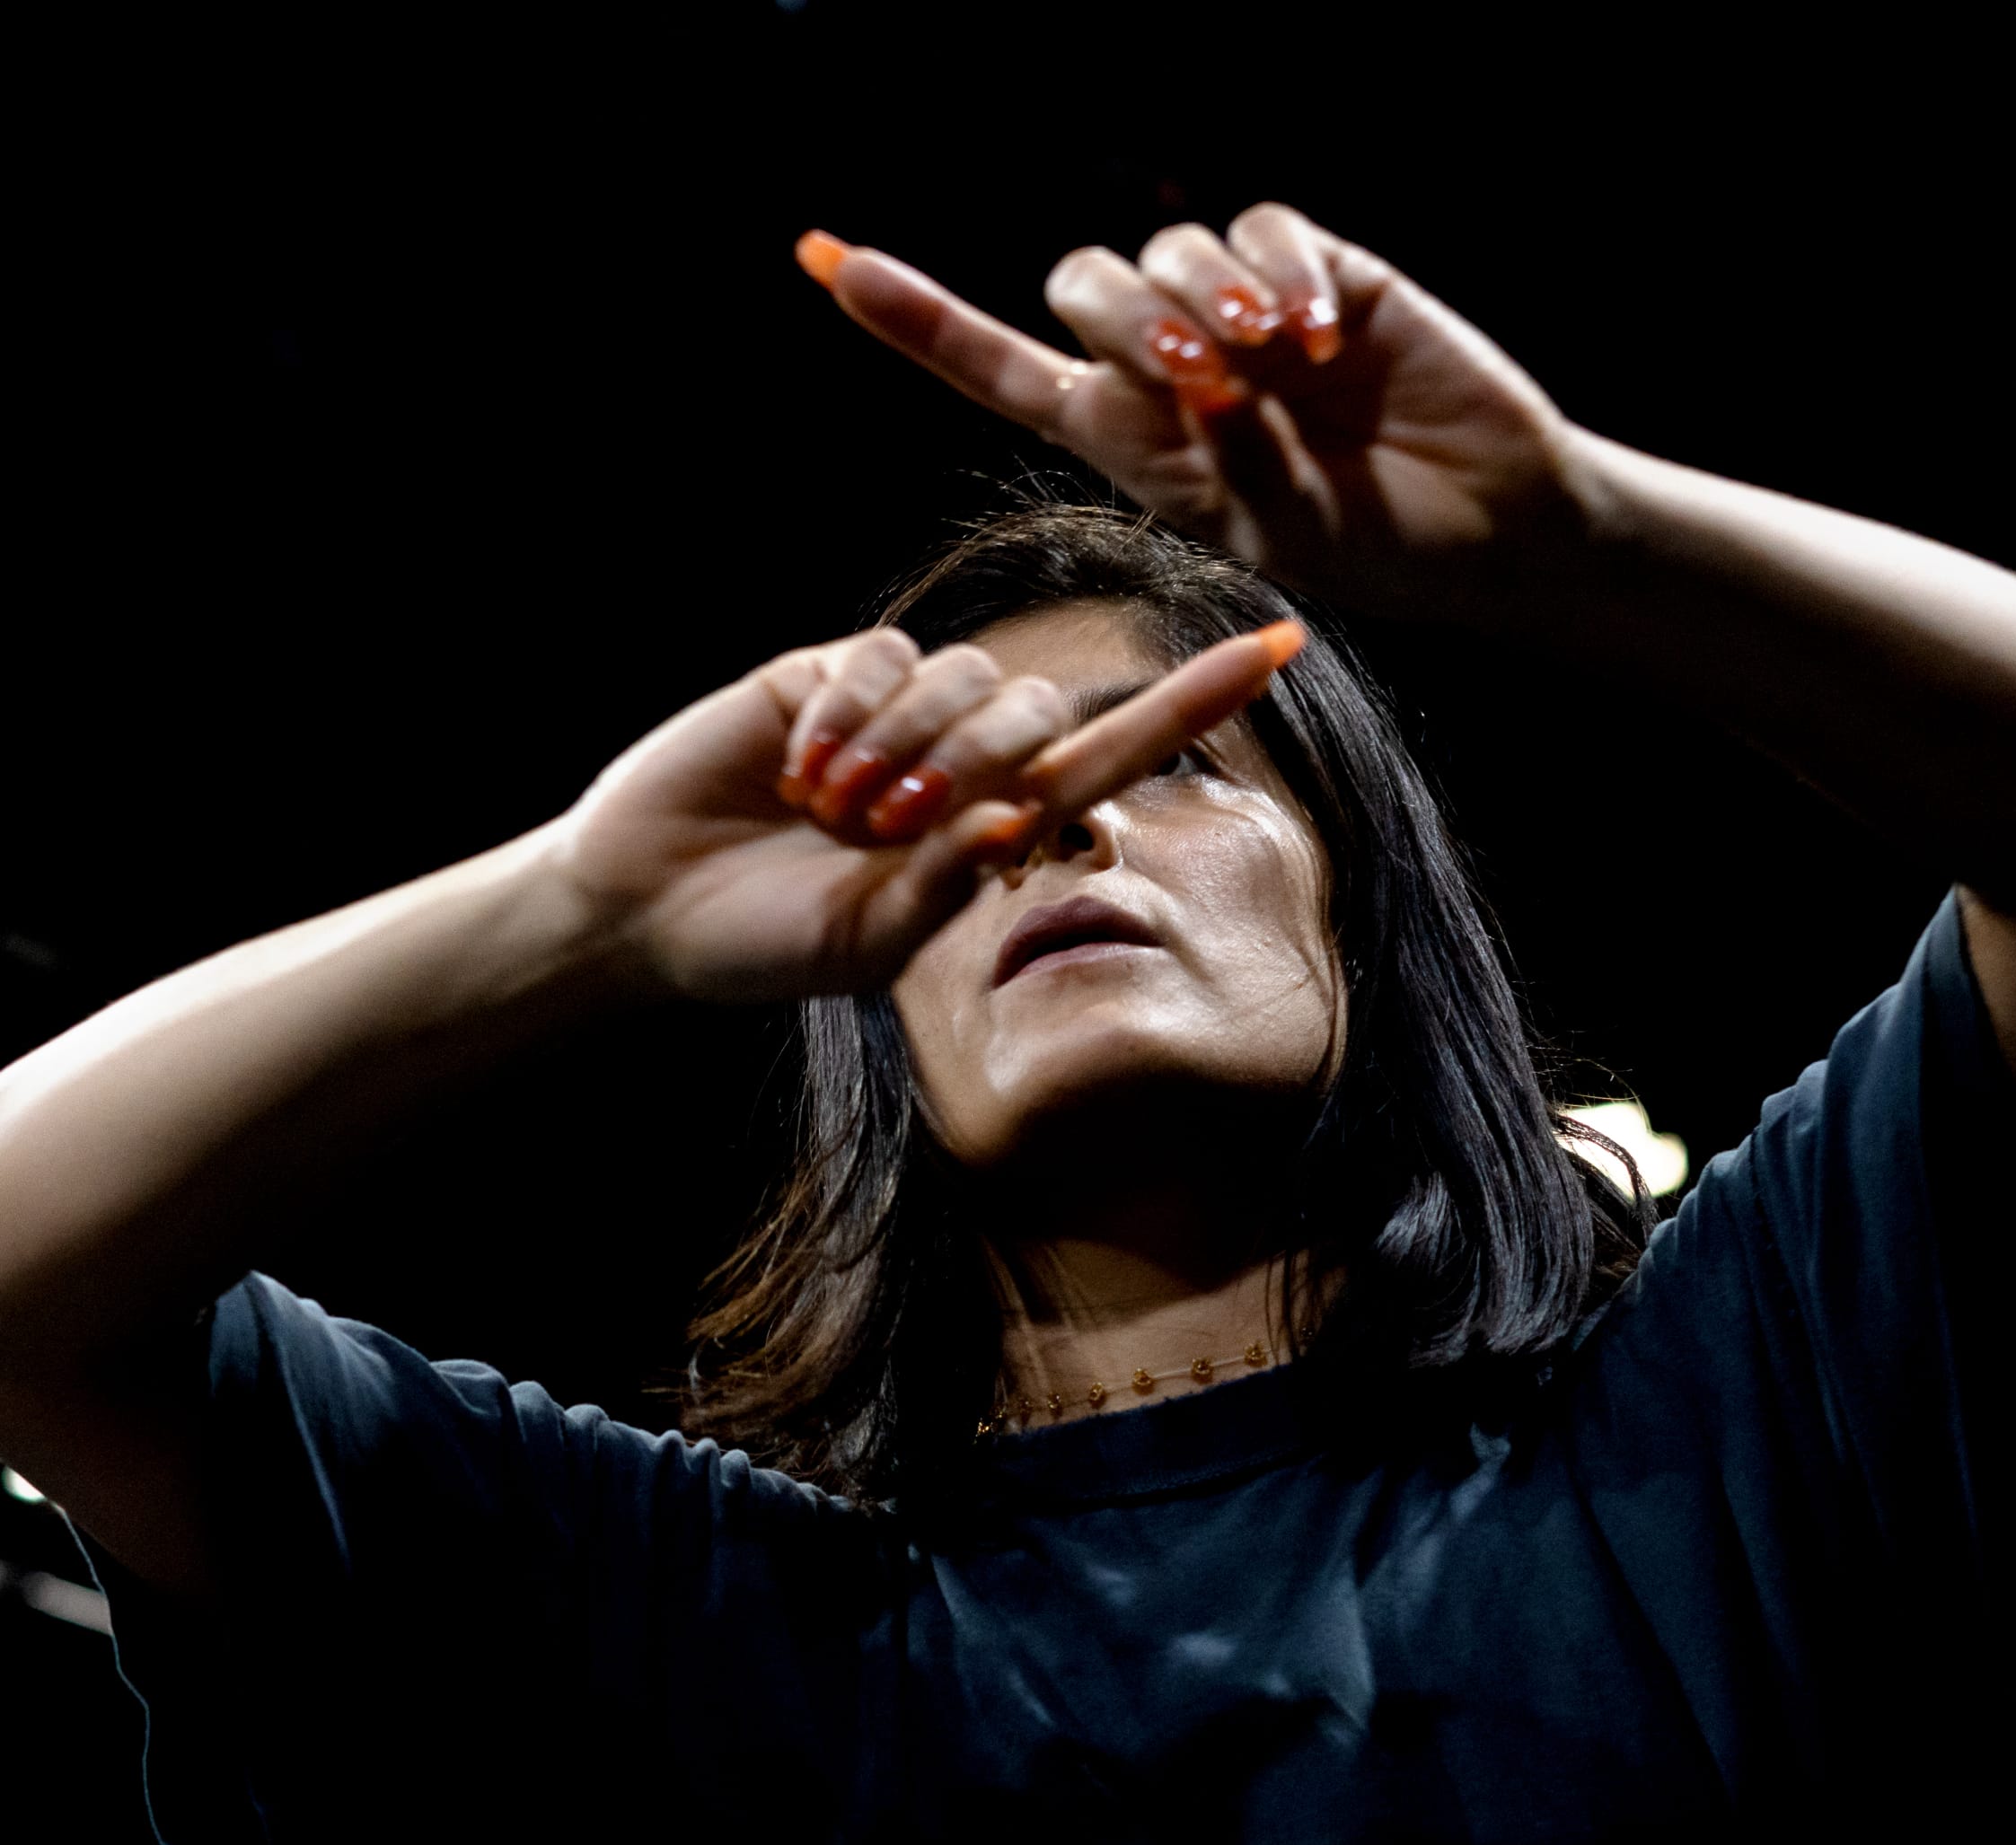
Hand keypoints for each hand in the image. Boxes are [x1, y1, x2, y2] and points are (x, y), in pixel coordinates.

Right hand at [550, 620, 1301, 1002]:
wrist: (648, 909)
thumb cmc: (767, 945)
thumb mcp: (869, 942)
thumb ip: (949, 882)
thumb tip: (1013, 815)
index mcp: (994, 825)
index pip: (1116, 751)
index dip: (1195, 701)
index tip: (1284, 644)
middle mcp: (961, 756)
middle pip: (1037, 708)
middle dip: (973, 763)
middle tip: (879, 829)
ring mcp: (898, 707)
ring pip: (961, 676)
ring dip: (901, 748)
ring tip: (826, 811)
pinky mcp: (829, 670)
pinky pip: (879, 657)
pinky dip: (846, 714)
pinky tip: (796, 762)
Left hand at [798, 207, 1588, 620]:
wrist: (1480, 531)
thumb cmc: (1365, 552)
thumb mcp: (1246, 523)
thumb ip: (1176, 450)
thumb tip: (1162, 371)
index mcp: (1129, 434)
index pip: (996, 361)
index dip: (913, 315)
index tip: (821, 259)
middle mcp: (1173, 362)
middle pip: (1086, 280)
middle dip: (1130, 322)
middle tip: (1205, 388)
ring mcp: (1245, 310)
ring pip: (1171, 248)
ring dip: (1207, 304)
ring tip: (1273, 371)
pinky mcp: (1321, 268)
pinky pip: (1265, 228)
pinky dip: (1286, 275)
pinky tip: (1327, 339)